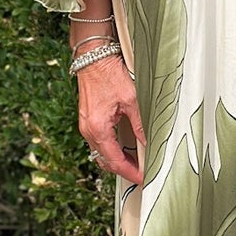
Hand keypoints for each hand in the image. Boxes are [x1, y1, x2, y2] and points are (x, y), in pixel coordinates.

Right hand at [78, 54, 144, 183]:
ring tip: (135, 163)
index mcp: (97, 128)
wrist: (93, 57)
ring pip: (100, 153)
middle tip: (142, 173)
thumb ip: (140, 123)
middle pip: (105, 161)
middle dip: (123, 169)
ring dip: (117, 160)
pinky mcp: (88, 119)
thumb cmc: (108, 74)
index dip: (130, 172)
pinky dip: (111, 149)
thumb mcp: (131, 99)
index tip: (143, 178)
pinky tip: (123, 148)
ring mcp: (86, 125)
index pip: (114, 161)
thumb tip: (149, 142)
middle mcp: (88, 130)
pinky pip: (98, 142)